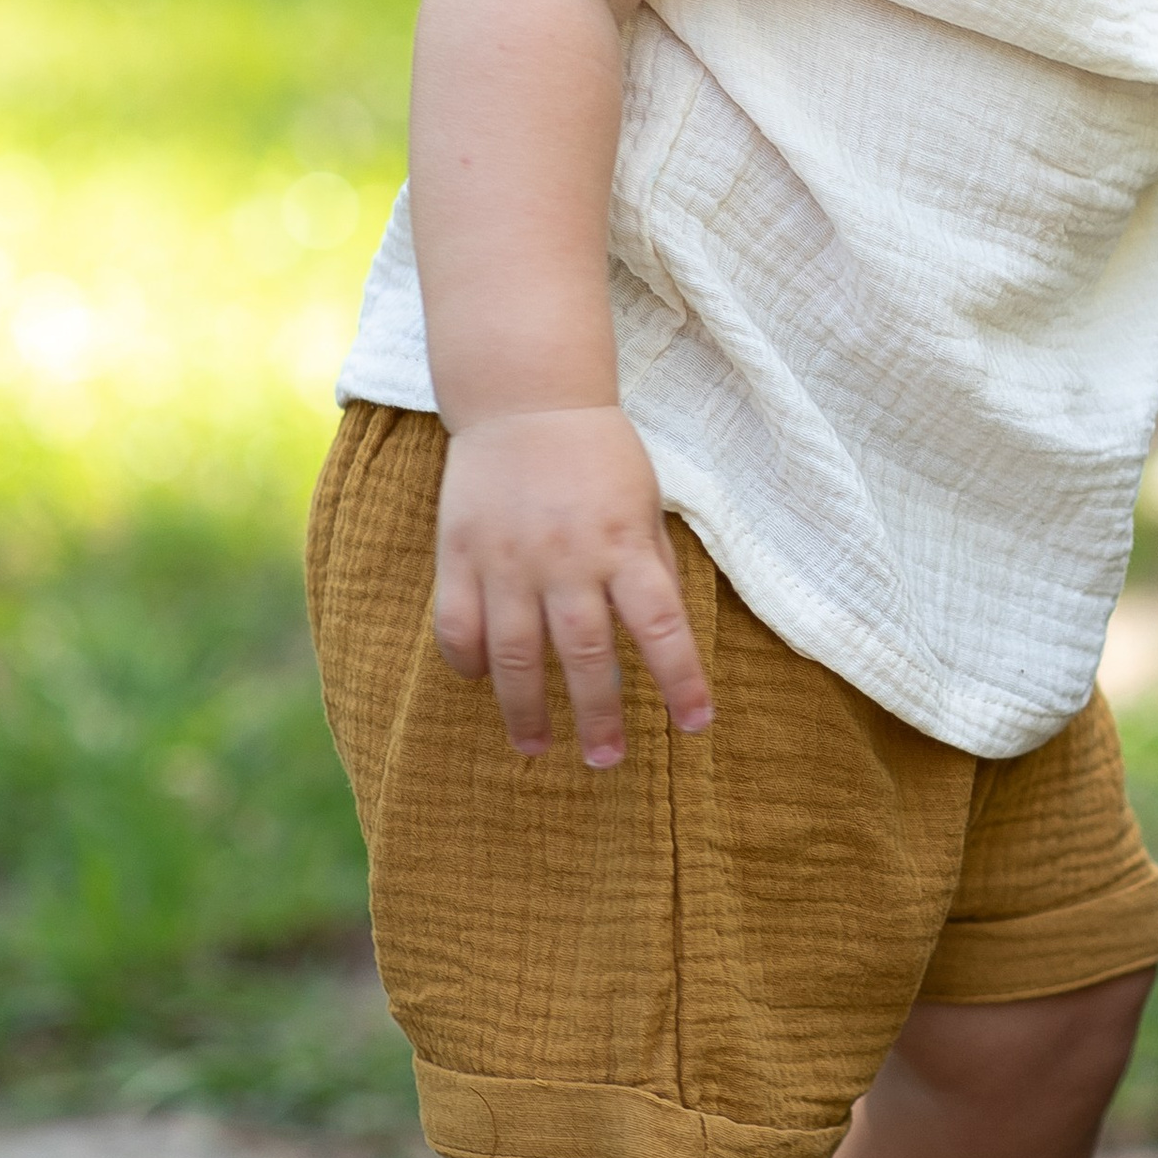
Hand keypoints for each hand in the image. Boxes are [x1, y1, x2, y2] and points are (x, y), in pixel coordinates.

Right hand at [433, 406, 714, 767]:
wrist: (526, 397)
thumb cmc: (599, 456)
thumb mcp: (645, 504)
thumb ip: (651, 568)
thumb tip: (666, 640)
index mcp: (623, 543)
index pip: (662, 627)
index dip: (682, 681)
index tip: (698, 724)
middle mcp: (567, 557)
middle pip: (586, 654)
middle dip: (599, 715)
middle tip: (607, 760)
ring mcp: (508, 558)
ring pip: (516, 654)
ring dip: (527, 710)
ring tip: (538, 748)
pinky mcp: (460, 554)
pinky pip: (458, 626)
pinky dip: (469, 663)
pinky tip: (484, 682)